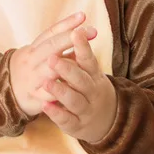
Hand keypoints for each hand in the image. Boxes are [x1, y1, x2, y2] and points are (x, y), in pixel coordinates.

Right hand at [9, 12, 97, 117]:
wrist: (4, 93)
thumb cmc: (30, 69)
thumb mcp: (39, 53)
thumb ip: (60, 45)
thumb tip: (84, 31)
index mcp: (33, 48)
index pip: (50, 32)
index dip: (66, 23)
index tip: (83, 16)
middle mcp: (30, 60)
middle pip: (51, 46)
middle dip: (71, 38)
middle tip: (91, 32)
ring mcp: (31, 78)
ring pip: (48, 69)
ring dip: (65, 63)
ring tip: (83, 56)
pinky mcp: (32, 97)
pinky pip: (47, 94)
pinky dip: (58, 90)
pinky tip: (73, 87)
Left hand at [40, 26, 117, 143]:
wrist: (108, 121)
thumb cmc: (92, 89)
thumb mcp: (91, 71)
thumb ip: (82, 53)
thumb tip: (74, 28)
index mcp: (94, 75)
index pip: (89, 59)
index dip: (83, 46)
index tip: (76, 32)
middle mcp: (92, 91)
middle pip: (81, 80)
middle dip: (67, 70)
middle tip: (52, 59)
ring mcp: (85, 109)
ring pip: (74, 100)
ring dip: (60, 91)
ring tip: (47, 83)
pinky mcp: (76, 125)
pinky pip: (66, 119)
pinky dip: (56, 113)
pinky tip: (45, 106)